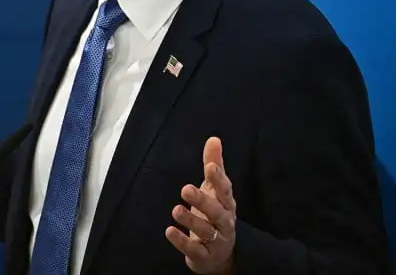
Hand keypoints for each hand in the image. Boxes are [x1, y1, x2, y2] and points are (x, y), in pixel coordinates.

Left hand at [166, 137, 236, 273]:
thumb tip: (214, 139)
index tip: (210, 166)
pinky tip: (169, 231)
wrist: (219, 256)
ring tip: (175, 210)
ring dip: (191, 220)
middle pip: (217, 212)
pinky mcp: (205, 256)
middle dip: (203, 200)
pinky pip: (194, 250)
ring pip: (206, 231)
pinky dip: (182, 242)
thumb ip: (214, 165)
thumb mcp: (214, 190)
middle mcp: (225, 222)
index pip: (225, 189)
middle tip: (185, 189)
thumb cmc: (215, 215)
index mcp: (226, 203)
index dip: (218, 178)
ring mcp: (217, 241)